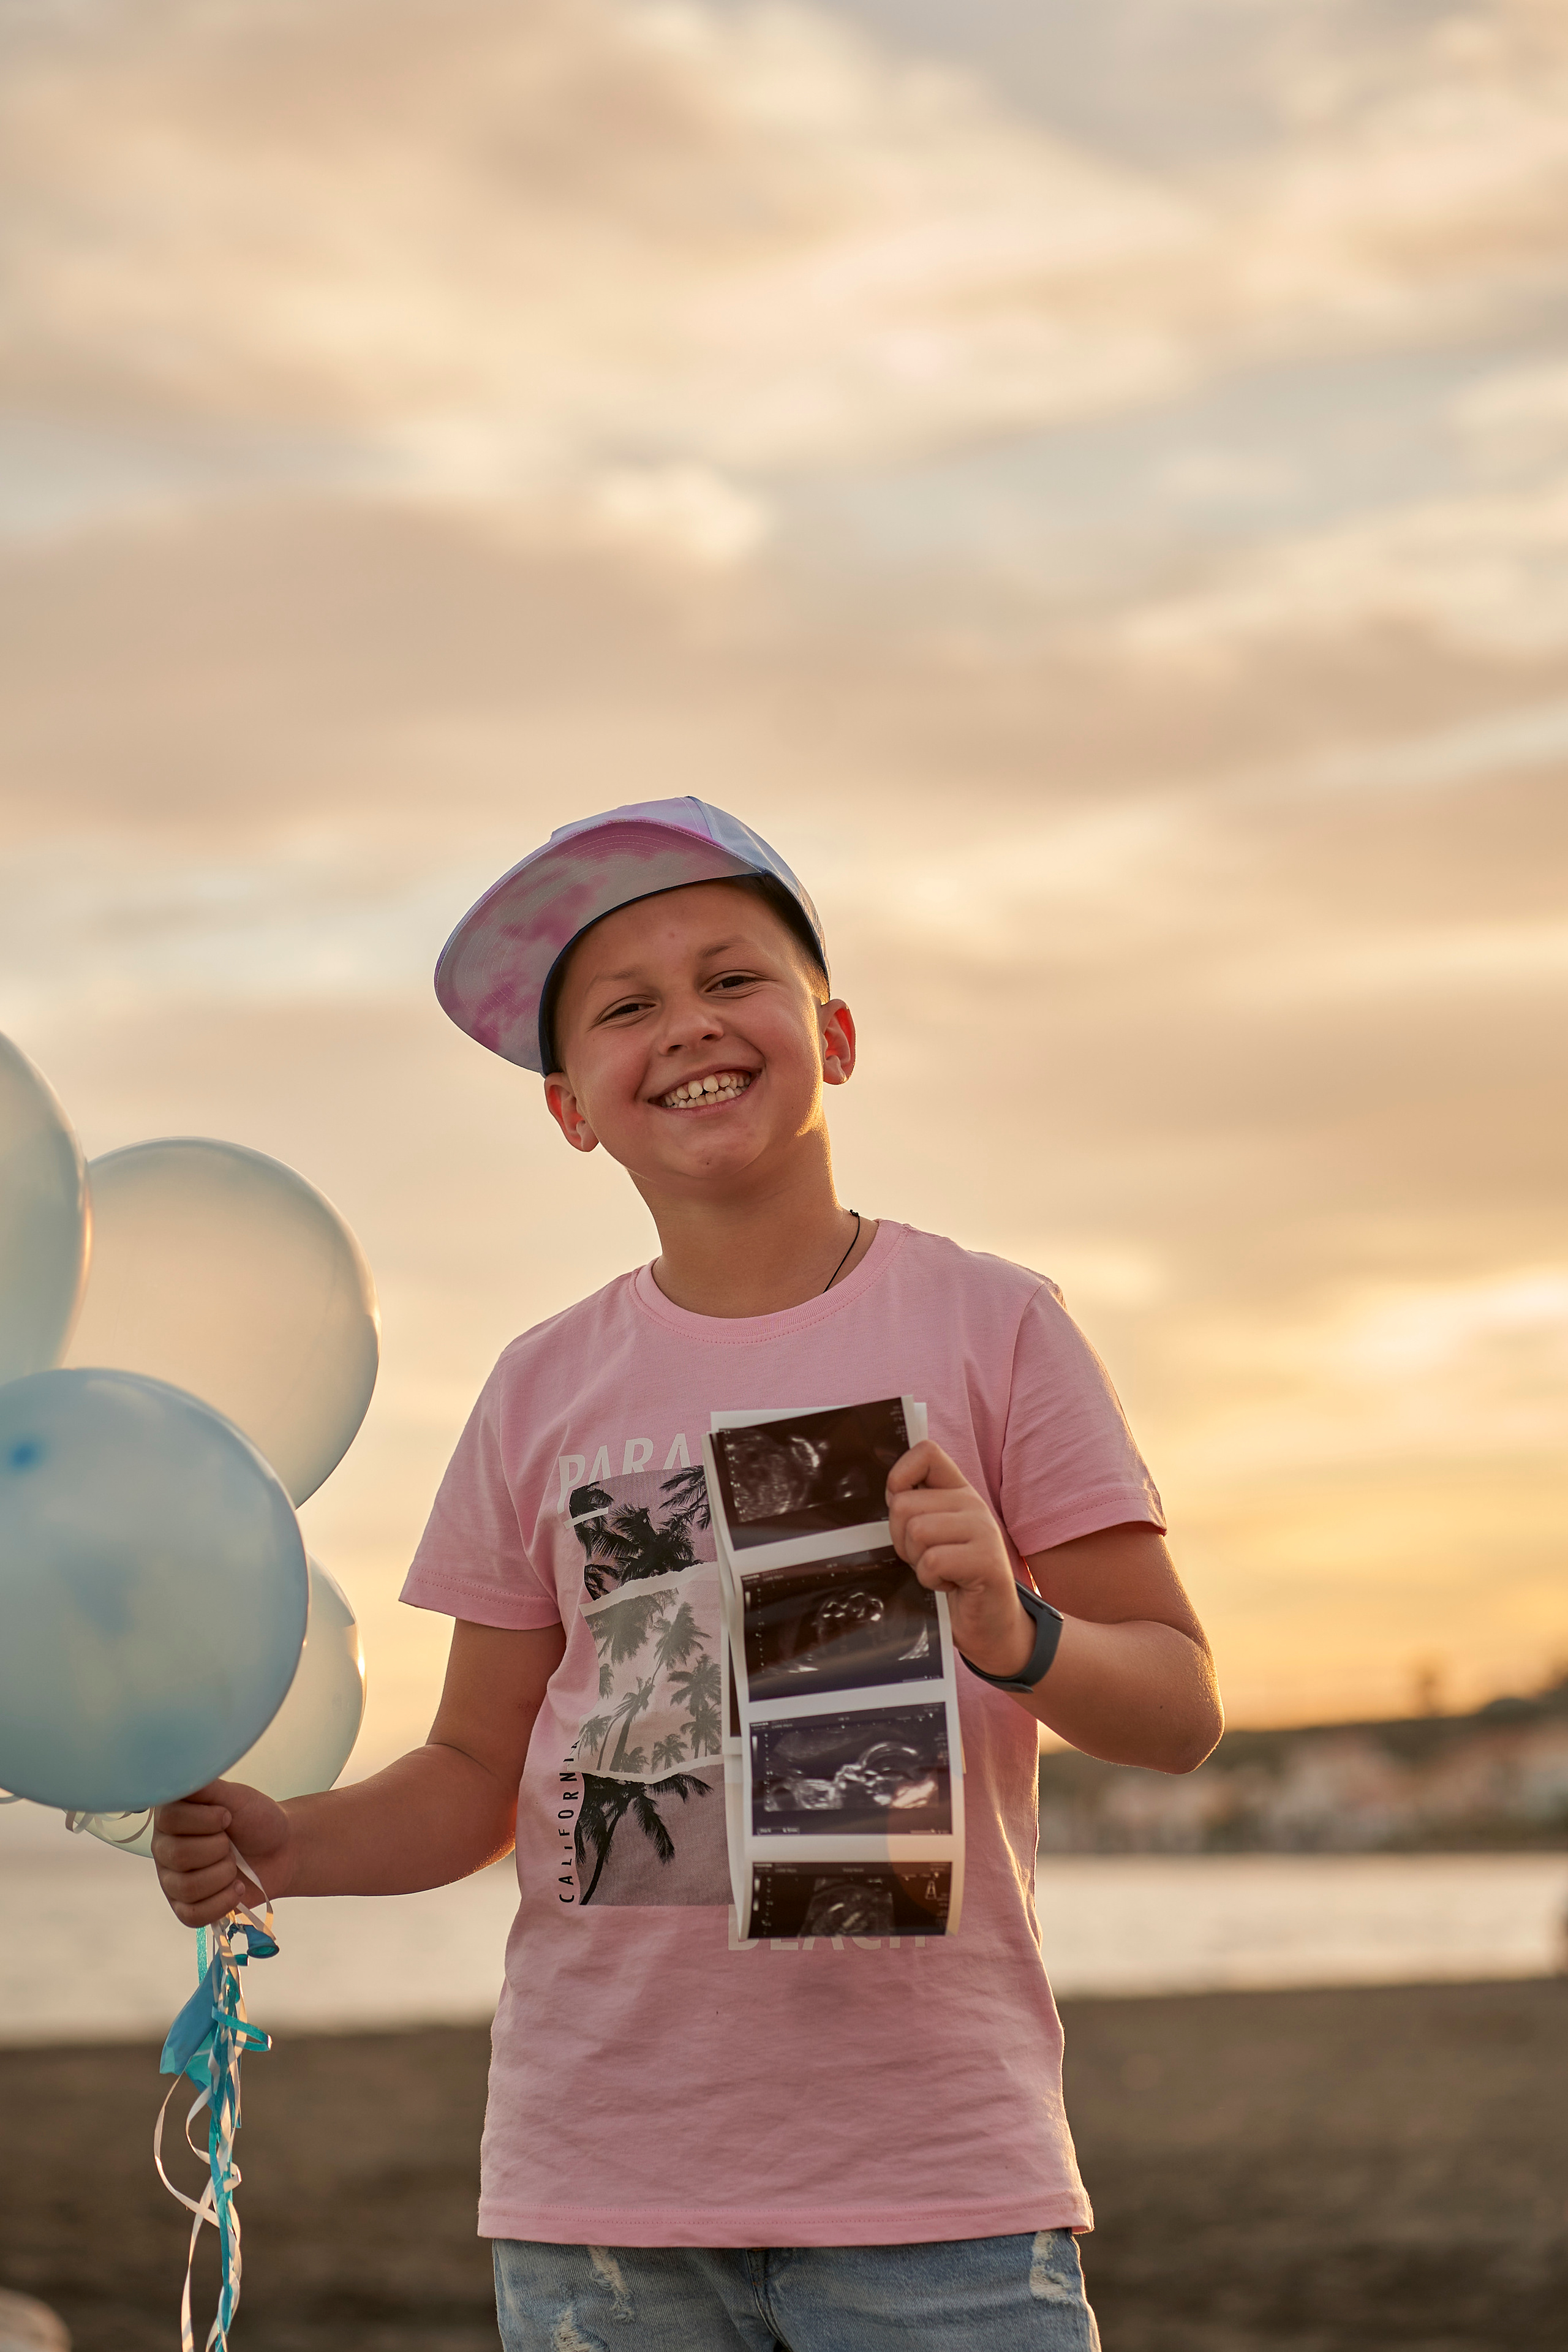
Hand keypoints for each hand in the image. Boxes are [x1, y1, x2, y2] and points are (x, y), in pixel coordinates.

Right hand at [151, 1778, 294, 1927]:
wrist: (282, 1849)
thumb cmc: (255, 1819)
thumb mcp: (234, 1795)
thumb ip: (204, 1786)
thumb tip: (180, 1773)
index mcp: (170, 1817)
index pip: (171, 1820)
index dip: (206, 1820)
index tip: (227, 1816)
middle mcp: (164, 1848)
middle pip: (178, 1855)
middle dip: (219, 1849)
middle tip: (231, 1844)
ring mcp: (172, 1880)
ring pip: (187, 1887)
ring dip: (223, 1875)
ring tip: (235, 1865)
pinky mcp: (186, 1907)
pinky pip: (193, 1915)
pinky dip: (222, 1902)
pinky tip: (235, 1888)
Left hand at [886, 1441, 1034, 1680]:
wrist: (991, 1625)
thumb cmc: (953, 1580)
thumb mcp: (931, 1538)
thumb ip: (914, 1510)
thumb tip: (887, 1495)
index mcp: (957, 1491)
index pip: (925, 1452)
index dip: (900, 1476)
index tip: (901, 1508)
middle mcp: (972, 1504)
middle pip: (904, 1504)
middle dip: (901, 1540)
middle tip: (925, 1558)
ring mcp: (983, 1530)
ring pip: (917, 1531)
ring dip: (917, 1562)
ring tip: (940, 1571)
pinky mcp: (987, 1561)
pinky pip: (932, 1561)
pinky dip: (931, 1580)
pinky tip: (951, 1585)